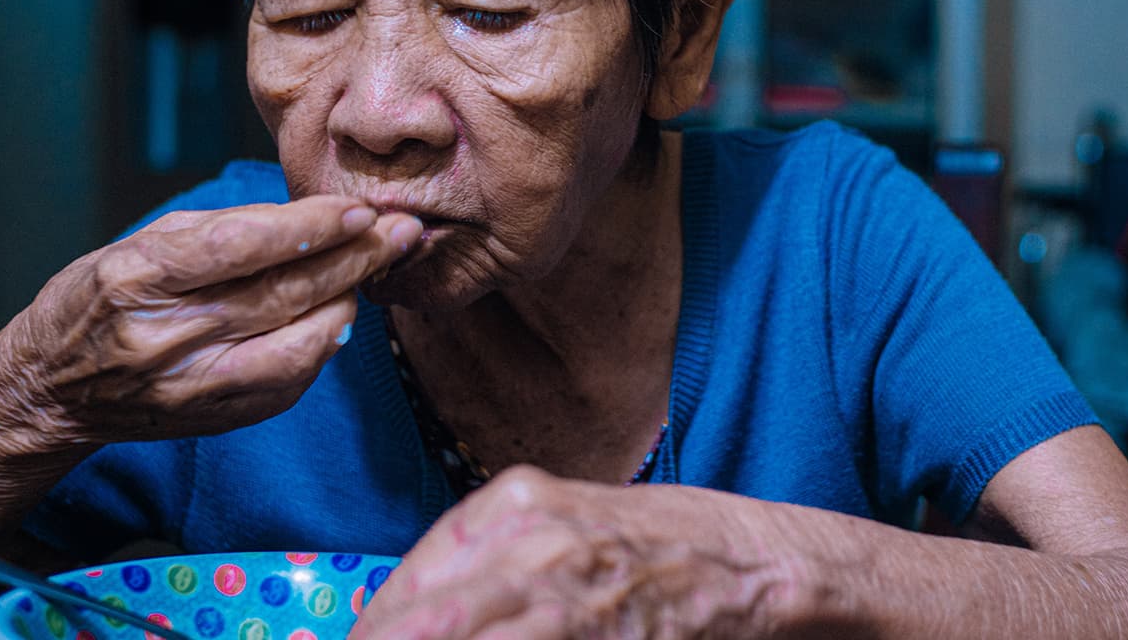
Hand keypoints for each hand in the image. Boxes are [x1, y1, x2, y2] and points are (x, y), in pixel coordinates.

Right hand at [0, 196, 422, 445]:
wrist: (49, 392)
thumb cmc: (95, 302)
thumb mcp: (137, 244)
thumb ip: (217, 231)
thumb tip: (303, 222)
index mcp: (137, 279)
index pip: (240, 247)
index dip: (309, 227)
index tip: (358, 210)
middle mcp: (164, 338)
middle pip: (280, 294)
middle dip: (352, 259)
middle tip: (401, 232)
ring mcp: (190, 386)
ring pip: (296, 343)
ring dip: (348, 301)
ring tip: (379, 266)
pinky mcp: (213, 418)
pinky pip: (289, 381)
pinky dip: (322, 345)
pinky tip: (341, 314)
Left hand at [352, 468, 808, 639]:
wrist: (757, 564)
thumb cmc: (658, 552)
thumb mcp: (563, 534)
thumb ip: (489, 569)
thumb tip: (407, 620)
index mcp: (510, 502)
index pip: (402, 585)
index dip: (369, 633)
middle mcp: (529, 537)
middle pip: (416, 624)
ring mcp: (567, 588)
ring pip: (458, 638)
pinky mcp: (602, 630)